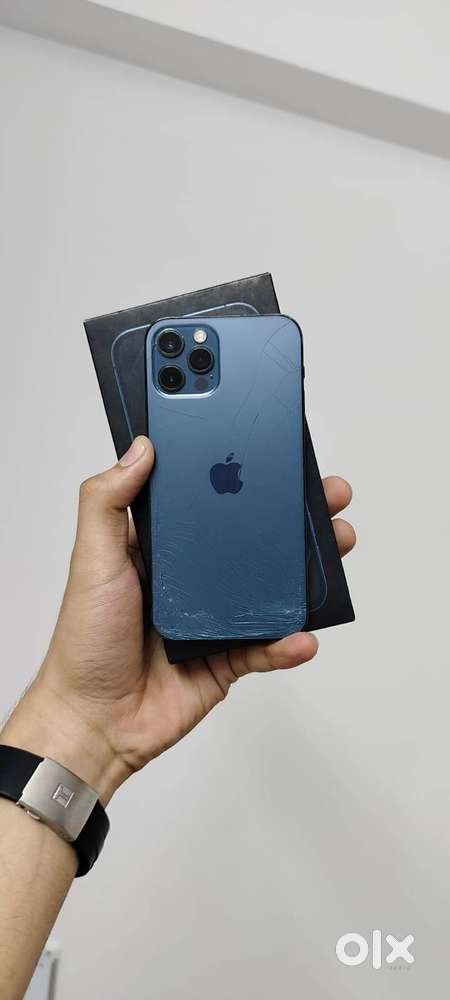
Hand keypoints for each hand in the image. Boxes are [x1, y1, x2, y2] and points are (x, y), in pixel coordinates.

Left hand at [2, 437, 354, 803]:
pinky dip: (289, 642)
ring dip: (306, 572)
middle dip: (292, 518)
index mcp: (160, 547)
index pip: (209, 501)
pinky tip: (303, 634)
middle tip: (326, 495)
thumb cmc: (83, 640)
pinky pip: (268, 646)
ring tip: (336, 546)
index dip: (241, 477)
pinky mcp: (228, 658)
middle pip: (251, 539)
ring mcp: (214, 617)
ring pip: (270, 588)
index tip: (275, 456)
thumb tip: (140, 448)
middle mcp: (191, 577)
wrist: (94, 721)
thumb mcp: (91, 559)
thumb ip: (107, 502)